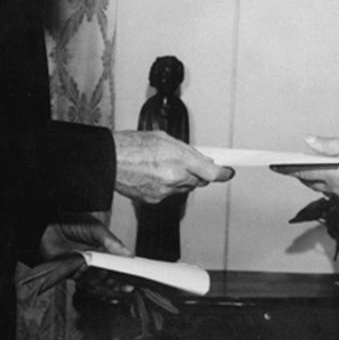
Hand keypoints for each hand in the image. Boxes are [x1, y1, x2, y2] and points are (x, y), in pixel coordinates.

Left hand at [21, 214, 132, 294]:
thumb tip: (129, 254)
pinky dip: (85, 275)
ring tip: (100, 268)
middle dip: (117, 284)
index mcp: (105, 250)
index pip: (118, 265)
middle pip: (109, 278)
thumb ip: (112, 242)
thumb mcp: (97, 229)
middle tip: (127, 288)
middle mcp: (95, 261)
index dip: (126, 274)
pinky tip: (83, 265)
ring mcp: (83, 268)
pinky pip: (81, 280)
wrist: (48, 226)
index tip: (134, 280)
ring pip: (96, 281)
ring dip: (100, 278)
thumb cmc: (73, 223)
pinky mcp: (70, 273)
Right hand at [113, 130, 233, 202]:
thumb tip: (202, 159)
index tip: (229, 172)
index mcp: (179, 159)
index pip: (211, 173)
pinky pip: (170, 193)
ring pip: (185, 187)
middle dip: (198, 173)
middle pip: (199, 181)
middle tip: (190, 163)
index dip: (223, 173)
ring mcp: (164, 192)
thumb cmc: (132, 145)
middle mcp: (174, 178)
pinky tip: (154, 175)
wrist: (109, 161)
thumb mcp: (166, 139)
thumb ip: (188, 151)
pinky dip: (168, 186)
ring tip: (164, 165)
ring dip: (182, 179)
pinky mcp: (155, 200)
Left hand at [273, 135, 338, 201]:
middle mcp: (334, 189)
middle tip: (294, 164)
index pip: (301, 173)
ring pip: (323, 188)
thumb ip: (328, 144)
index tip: (273, 166)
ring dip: (316, 179)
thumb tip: (309, 141)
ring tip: (314, 167)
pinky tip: (336, 174)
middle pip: (310, 182)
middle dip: (301, 174)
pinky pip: (335, 192)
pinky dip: (331, 183)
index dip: (286, 169)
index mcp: (331, 175)